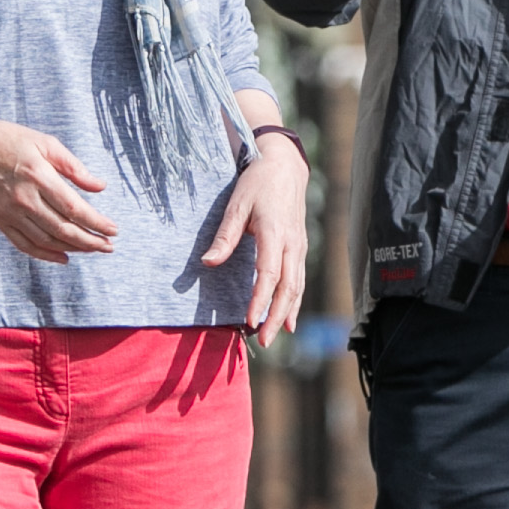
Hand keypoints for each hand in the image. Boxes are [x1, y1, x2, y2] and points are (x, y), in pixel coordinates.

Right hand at [0, 117, 120, 259]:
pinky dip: (45, 255)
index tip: (113, 230)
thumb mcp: (45, 143)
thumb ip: (74, 167)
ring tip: (92, 249)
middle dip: (90, 241)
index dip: (96, 222)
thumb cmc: (9, 140)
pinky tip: (63, 258)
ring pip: (46, 240)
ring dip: (73, 248)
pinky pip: (25, 244)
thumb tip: (99, 187)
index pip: (74, 208)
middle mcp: (23, 198)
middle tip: (108, 246)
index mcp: (38, 176)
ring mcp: (9, 212)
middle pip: (63, 229)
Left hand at [204, 129, 310, 339]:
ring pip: (297, 288)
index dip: (259, 299)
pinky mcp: (300, 249)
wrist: (286, 167)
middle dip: (276, 317)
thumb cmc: (258, 183)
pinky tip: (289, 320)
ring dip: (286, 314)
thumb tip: (208, 263)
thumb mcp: (236, 205)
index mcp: (275, 233)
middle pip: (288, 288)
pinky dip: (294, 302)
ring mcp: (300, 248)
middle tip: (264, 341)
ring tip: (275, 336)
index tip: (249, 320)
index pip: (269, 274)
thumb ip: (225, 236)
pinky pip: (299, 280)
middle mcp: (292, 244)